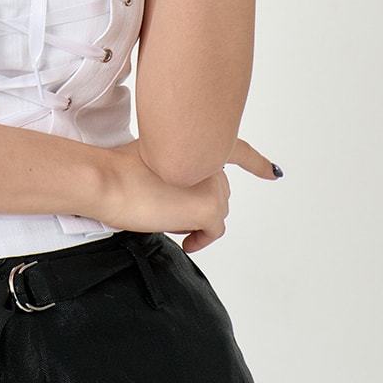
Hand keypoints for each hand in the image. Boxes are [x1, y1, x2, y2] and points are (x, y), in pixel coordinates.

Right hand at [102, 137, 281, 252]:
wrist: (108, 180)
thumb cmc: (118, 170)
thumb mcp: (152, 157)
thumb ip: (175, 165)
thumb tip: (178, 189)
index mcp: (195, 141)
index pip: (235, 149)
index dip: (256, 162)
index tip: (274, 172)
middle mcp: (210, 158)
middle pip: (218, 188)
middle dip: (199, 202)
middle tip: (169, 210)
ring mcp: (212, 182)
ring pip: (216, 210)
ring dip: (196, 219)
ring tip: (164, 216)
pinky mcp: (209, 207)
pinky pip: (213, 231)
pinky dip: (200, 239)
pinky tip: (186, 241)